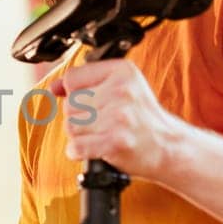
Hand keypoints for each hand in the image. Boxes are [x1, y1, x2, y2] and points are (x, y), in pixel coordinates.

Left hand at [53, 59, 184, 180]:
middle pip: (70, 104)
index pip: (73, 78)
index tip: (93, 103)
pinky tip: (95, 148)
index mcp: (123, 71)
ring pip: (70, 126)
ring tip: (103, 135)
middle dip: (80, 117)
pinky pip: (76, 147)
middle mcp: (122, 91)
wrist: (169, 148)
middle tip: (104, 123)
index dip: (76, 94)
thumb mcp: (122, 88)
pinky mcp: (115, 142)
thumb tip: (53, 87)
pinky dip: (79, 152)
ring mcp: (119, 117)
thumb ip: (86, 83)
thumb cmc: (143, 119)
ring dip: (81, 135)